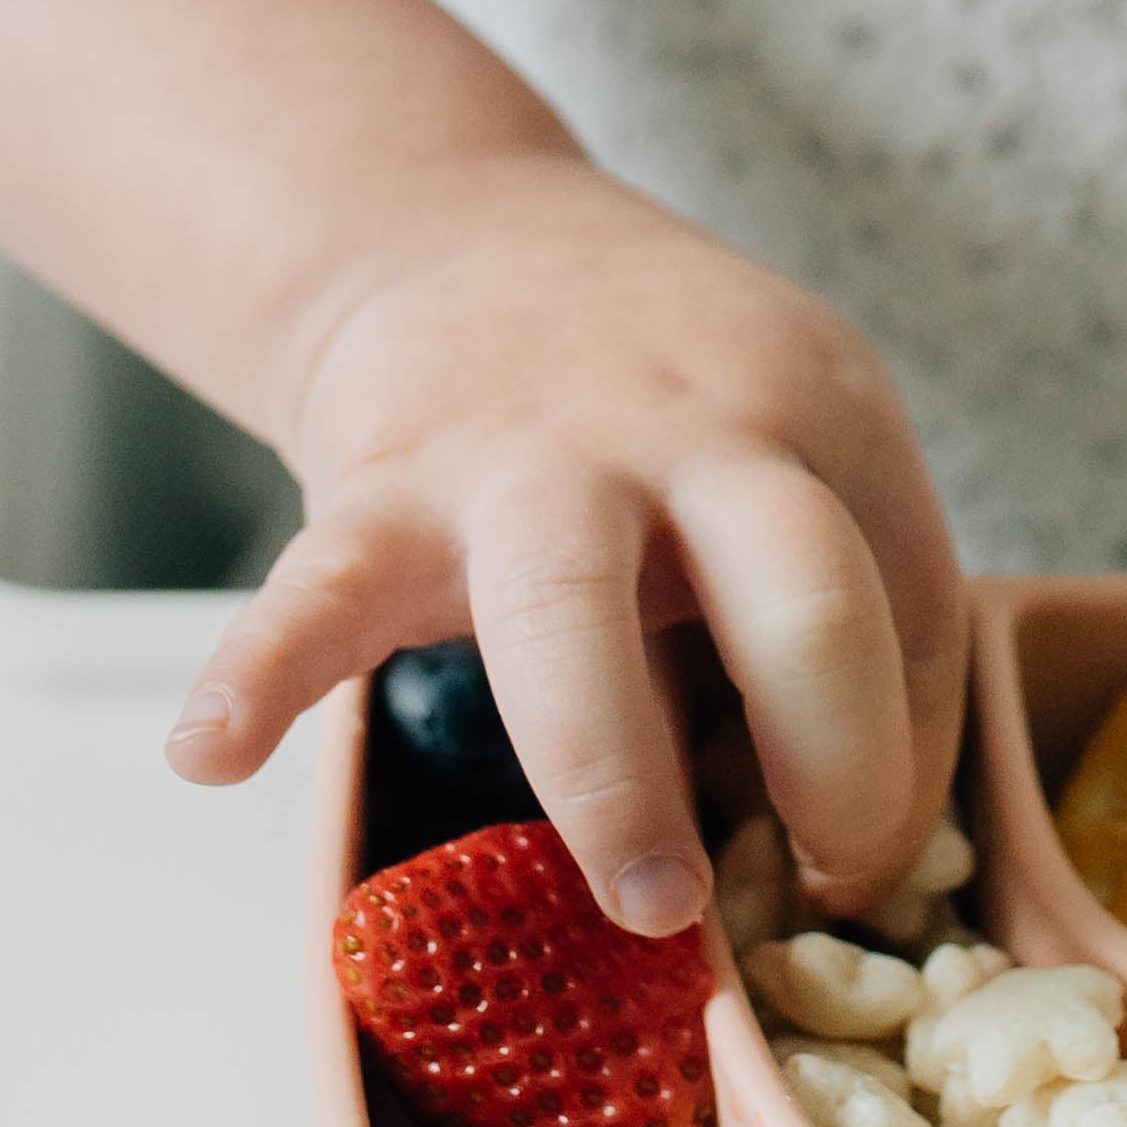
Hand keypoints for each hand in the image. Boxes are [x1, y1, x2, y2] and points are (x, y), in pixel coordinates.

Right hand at [163, 148, 966, 939]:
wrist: (450, 228)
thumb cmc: (652, 396)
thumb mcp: (795, 434)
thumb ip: (839, 599)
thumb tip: (876, 848)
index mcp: (822, 415)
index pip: (914, 614)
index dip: (902, 766)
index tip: (857, 861)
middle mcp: (695, 426)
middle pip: (800, 593)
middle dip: (828, 762)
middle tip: (810, 892)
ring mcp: (531, 453)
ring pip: (571, 615)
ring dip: (617, 776)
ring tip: (647, 899)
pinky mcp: (382, 483)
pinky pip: (318, 589)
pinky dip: (259, 673)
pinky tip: (213, 754)